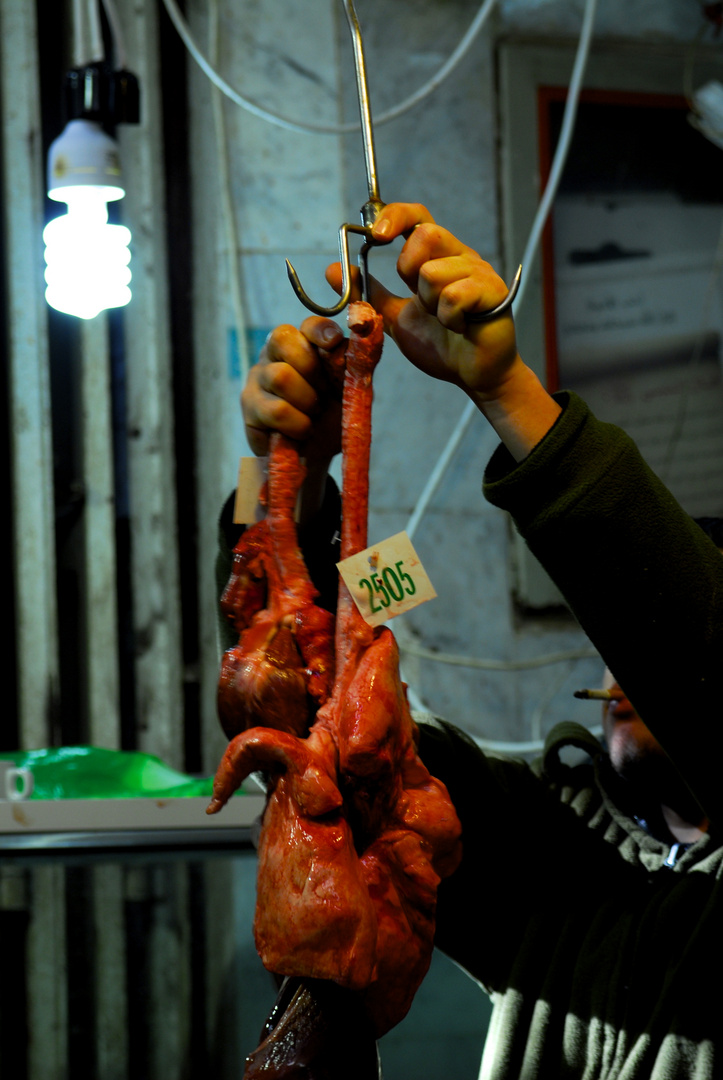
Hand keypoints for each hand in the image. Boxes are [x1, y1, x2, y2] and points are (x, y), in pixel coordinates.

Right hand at [242, 318, 344, 468]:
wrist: (316, 454)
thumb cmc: (331, 415)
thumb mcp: (350, 390)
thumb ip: (355, 363)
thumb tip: (362, 333)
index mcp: (303, 343)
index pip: (308, 325)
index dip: (320, 330)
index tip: (333, 341)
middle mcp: (275, 354)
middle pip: (284, 340)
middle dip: (312, 370)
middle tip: (323, 393)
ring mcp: (258, 377)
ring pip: (280, 376)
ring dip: (306, 400)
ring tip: (313, 415)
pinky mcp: (249, 406)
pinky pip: (276, 410)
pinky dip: (297, 424)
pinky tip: (302, 431)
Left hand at [326, 202, 560, 459]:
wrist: (473, 375)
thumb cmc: (441, 345)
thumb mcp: (394, 317)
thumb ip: (368, 294)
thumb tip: (332, 269)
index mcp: (437, 257)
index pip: (417, 216)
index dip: (395, 217)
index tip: (375, 236)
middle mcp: (459, 256)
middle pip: (426, 233)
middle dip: (409, 269)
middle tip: (419, 299)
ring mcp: (479, 272)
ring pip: (435, 271)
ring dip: (430, 304)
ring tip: (445, 321)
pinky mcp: (494, 291)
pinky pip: (454, 296)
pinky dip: (449, 318)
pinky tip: (459, 327)